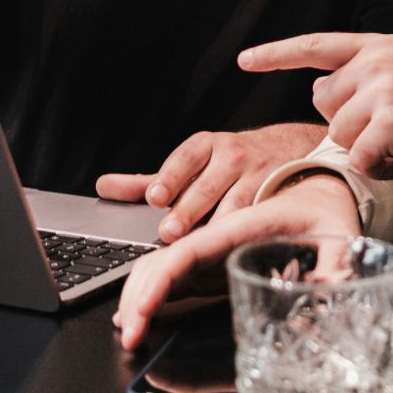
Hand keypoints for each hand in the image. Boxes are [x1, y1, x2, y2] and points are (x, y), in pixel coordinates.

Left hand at [94, 122, 327, 241]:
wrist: (287, 149)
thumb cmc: (228, 163)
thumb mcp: (190, 164)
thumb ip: (149, 180)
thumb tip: (104, 187)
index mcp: (206, 146)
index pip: (185, 158)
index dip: (170, 177)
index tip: (155, 196)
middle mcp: (232, 156)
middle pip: (207, 186)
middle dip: (188, 210)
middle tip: (169, 231)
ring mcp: (258, 174)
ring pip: (236, 203)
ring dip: (217, 225)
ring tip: (201, 244)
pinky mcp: (279, 194)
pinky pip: (261, 215)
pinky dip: (249, 230)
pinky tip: (235, 246)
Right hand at [113, 173, 359, 350]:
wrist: (322, 185)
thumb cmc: (327, 208)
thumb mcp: (340, 235)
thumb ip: (335, 265)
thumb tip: (327, 295)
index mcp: (241, 224)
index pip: (187, 253)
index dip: (157, 283)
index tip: (139, 312)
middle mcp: (217, 232)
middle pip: (161, 259)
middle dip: (138, 295)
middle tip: (129, 335)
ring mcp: (212, 244)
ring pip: (159, 263)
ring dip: (137, 293)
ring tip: (126, 329)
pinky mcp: (214, 255)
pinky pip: (172, 269)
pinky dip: (150, 289)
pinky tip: (139, 312)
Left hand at [239, 33, 392, 179]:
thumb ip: (364, 76)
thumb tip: (321, 90)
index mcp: (380, 45)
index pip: (317, 46)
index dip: (277, 54)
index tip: (244, 60)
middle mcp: (378, 61)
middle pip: (324, 101)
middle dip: (346, 123)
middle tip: (387, 128)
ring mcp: (384, 90)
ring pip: (338, 133)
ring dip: (364, 149)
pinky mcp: (390, 122)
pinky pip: (357, 157)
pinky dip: (376, 168)